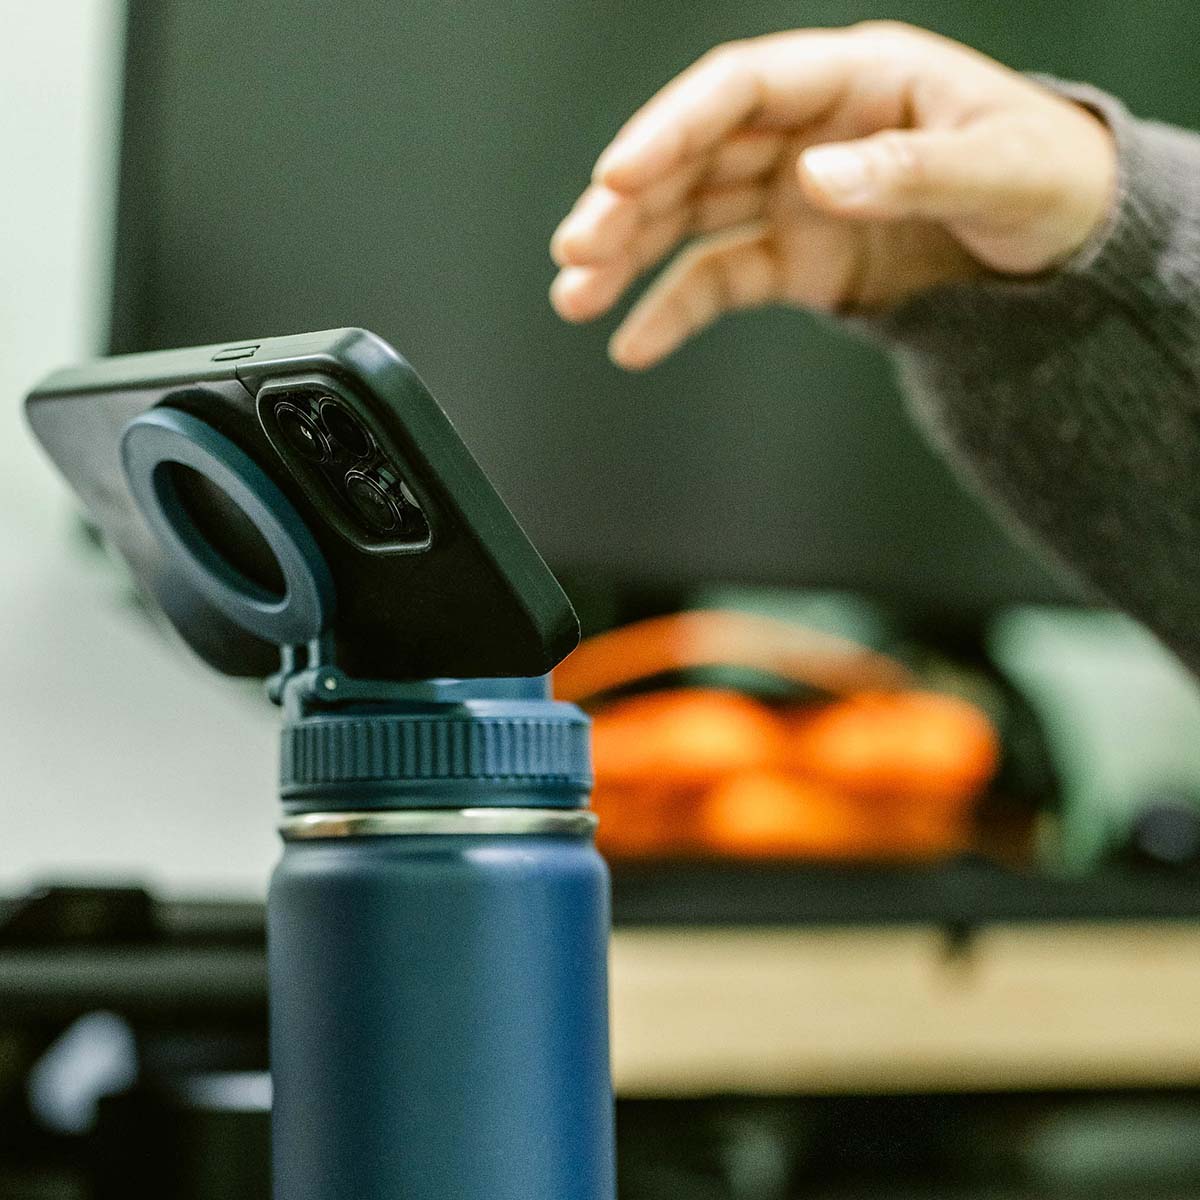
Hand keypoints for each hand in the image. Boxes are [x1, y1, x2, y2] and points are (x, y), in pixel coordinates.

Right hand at [549, 22, 1116, 368]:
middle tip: (576, 246)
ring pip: (689, 216)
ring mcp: (792, 195)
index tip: (617, 173)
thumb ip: (911, 170)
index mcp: (855, 79)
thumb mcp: (999, 167)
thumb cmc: (1043, 178)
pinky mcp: (792, 256)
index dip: (671, 127)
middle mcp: (807, 133)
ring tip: (576, 296)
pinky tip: (634, 343)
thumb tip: (819, 176)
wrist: (1056, 241)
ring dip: (628, 255)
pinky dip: (675, 311)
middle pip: (694, 155)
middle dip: (627, 200)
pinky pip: (720, 280)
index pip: (739, 89)